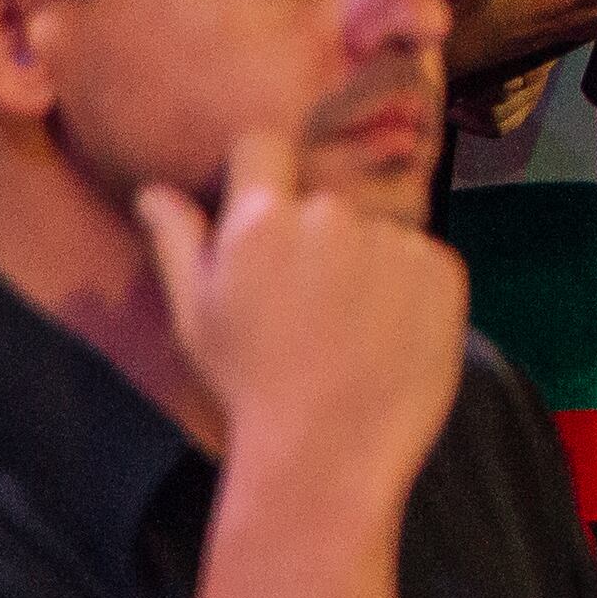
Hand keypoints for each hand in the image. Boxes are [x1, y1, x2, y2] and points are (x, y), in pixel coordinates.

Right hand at [138, 126, 470, 482]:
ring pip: (376, 230)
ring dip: (366, 261)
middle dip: (316, 235)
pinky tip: (386, 336)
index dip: (262, 170)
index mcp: (261, 222)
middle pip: (324, 198)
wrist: (328, 452)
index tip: (265, 205)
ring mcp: (392, 241)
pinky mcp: (442, 269)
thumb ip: (178, 242)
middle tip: (309, 302)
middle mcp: (331, 217)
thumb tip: (153, 190)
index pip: (263, 144)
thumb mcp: (196, 317)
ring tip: (349, 328)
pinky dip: (408, 287)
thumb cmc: (249, 386)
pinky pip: (421, 259)